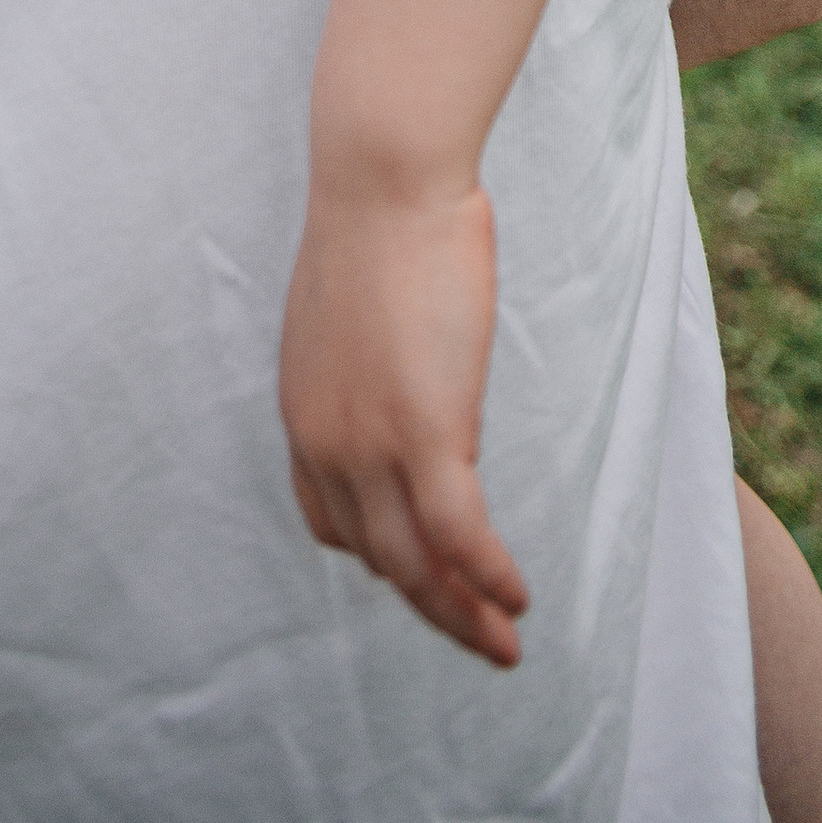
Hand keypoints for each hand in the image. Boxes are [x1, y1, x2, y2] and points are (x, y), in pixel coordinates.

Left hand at [278, 172, 528, 663]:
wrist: (382, 178)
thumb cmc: (381, 219)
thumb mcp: (355, 306)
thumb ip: (369, 358)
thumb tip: (408, 367)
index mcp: (304, 408)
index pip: (332, 521)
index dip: (379, 556)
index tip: (421, 572)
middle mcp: (325, 441)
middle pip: (379, 558)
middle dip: (431, 607)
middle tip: (478, 639)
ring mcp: (370, 443)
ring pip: (417, 567)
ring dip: (463, 616)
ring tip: (504, 644)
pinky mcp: (425, 432)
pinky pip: (460, 537)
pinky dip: (489, 578)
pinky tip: (517, 597)